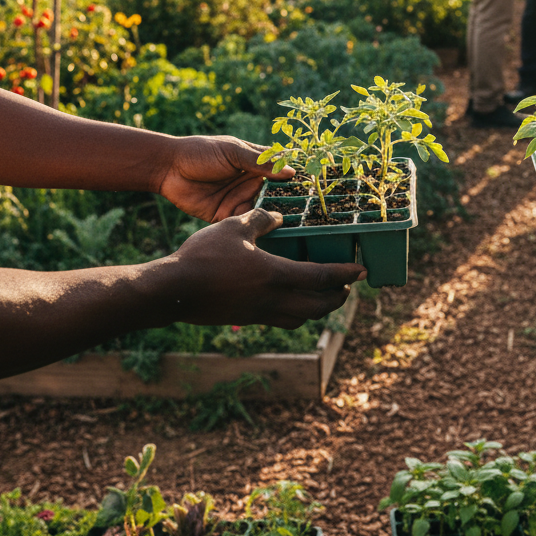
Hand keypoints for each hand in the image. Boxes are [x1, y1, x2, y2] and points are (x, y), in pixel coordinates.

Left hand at [158, 135, 292, 221]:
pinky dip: (249, 227)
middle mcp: (249, 183)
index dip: (293, 180)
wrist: (168, 168)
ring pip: (260, 211)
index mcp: (254, 164)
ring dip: (269, 217)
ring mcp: (237, 199)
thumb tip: (291, 172)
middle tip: (304, 213)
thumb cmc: (201, 152)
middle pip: (274, 196)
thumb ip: (261, 163)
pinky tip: (260, 231)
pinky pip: (241, 223)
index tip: (311, 189)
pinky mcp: (224, 215)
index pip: (279, 172)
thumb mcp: (233, 153)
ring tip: (285, 224)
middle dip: (286, 204)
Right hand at [166, 208, 365, 327]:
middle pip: (319, 306)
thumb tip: (278, 216)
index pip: (323, 278)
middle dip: (338, 297)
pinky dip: (295, 312)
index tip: (362, 271)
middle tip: (347, 286)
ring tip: (323, 294)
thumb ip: (261, 219)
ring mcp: (260, 314)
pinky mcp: (246, 319)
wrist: (173, 291)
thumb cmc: (203, 256)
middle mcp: (274, 300)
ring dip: (318, 309)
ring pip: (301, 318)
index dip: (346, 274)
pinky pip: (281, 320)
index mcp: (277, 276)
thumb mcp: (233, 227)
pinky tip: (289, 299)